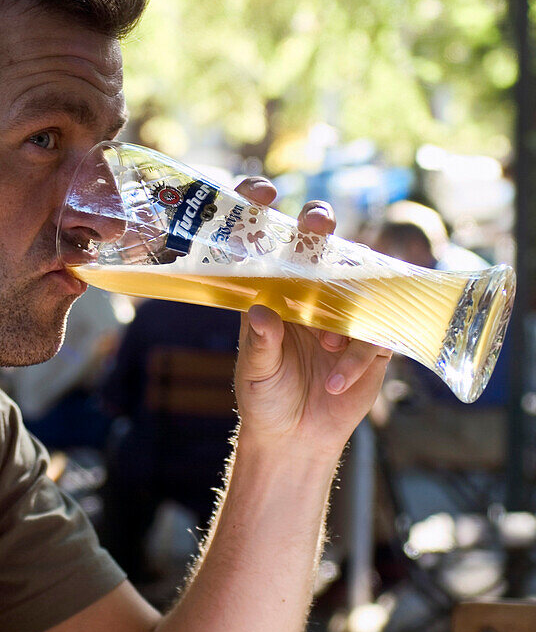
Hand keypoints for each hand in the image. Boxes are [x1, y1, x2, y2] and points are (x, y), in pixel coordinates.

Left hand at [232, 178, 390, 459]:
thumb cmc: (266, 398)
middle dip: (319, 224)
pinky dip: (356, 357)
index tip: (264, 192)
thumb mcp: (255, 373)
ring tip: (326, 340)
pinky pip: (375, 334)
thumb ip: (260, 344)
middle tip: (317, 226)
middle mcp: (308, 290)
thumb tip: (262, 313)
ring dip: (347, 299)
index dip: (262, 207)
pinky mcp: (371, 340)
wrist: (295, 439)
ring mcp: (343, 311)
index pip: (266, 237)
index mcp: (271, 289)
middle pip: (319, 241)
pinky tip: (336, 381)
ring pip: (357, 278)